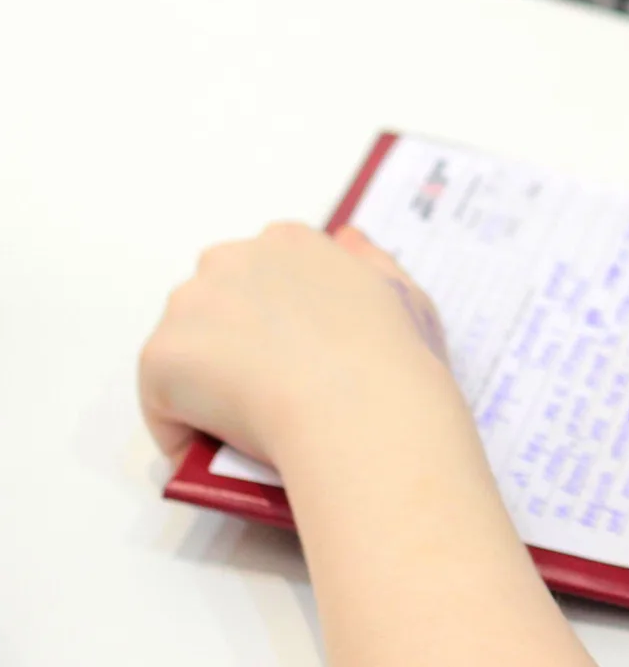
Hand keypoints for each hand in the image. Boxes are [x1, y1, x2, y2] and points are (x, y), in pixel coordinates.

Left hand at [139, 223, 454, 468]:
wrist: (362, 409)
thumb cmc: (393, 358)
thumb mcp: (404, 295)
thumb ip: (369, 264)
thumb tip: (346, 239)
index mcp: (290, 242)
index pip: (262, 275)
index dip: (276, 321)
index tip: (296, 358)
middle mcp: (231, 258)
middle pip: (213, 305)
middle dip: (231, 345)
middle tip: (270, 394)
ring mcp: (189, 305)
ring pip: (184, 352)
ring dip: (205, 385)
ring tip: (247, 426)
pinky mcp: (161, 356)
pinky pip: (162, 404)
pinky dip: (185, 431)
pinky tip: (220, 452)